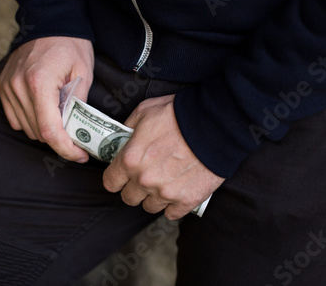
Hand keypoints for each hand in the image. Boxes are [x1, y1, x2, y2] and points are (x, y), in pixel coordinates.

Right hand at [0, 36, 93, 161]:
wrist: (49, 21)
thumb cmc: (70, 45)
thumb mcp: (83, 72)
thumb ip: (77, 104)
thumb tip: (76, 131)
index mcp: (39, 83)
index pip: (50, 131)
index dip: (66, 149)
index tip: (80, 155)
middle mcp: (18, 87)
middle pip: (39, 133)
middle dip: (60, 139)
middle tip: (78, 134)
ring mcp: (8, 87)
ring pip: (27, 128)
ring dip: (46, 130)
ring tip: (62, 116)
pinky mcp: (3, 87)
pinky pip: (16, 119)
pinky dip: (31, 121)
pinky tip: (44, 110)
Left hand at [103, 95, 224, 219]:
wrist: (214, 123)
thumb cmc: (179, 114)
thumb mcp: (145, 111)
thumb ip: (128, 128)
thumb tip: (122, 138)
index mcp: (130, 159)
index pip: (110, 182)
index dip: (116, 178)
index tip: (122, 175)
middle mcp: (145, 180)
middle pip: (129, 198)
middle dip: (134, 188)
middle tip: (146, 176)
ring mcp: (166, 192)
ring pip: (150, 207)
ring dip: (154, 196)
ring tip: (165, 181)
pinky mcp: (187, 200)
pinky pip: (172, 213)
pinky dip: (174, 204)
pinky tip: (178, 190)